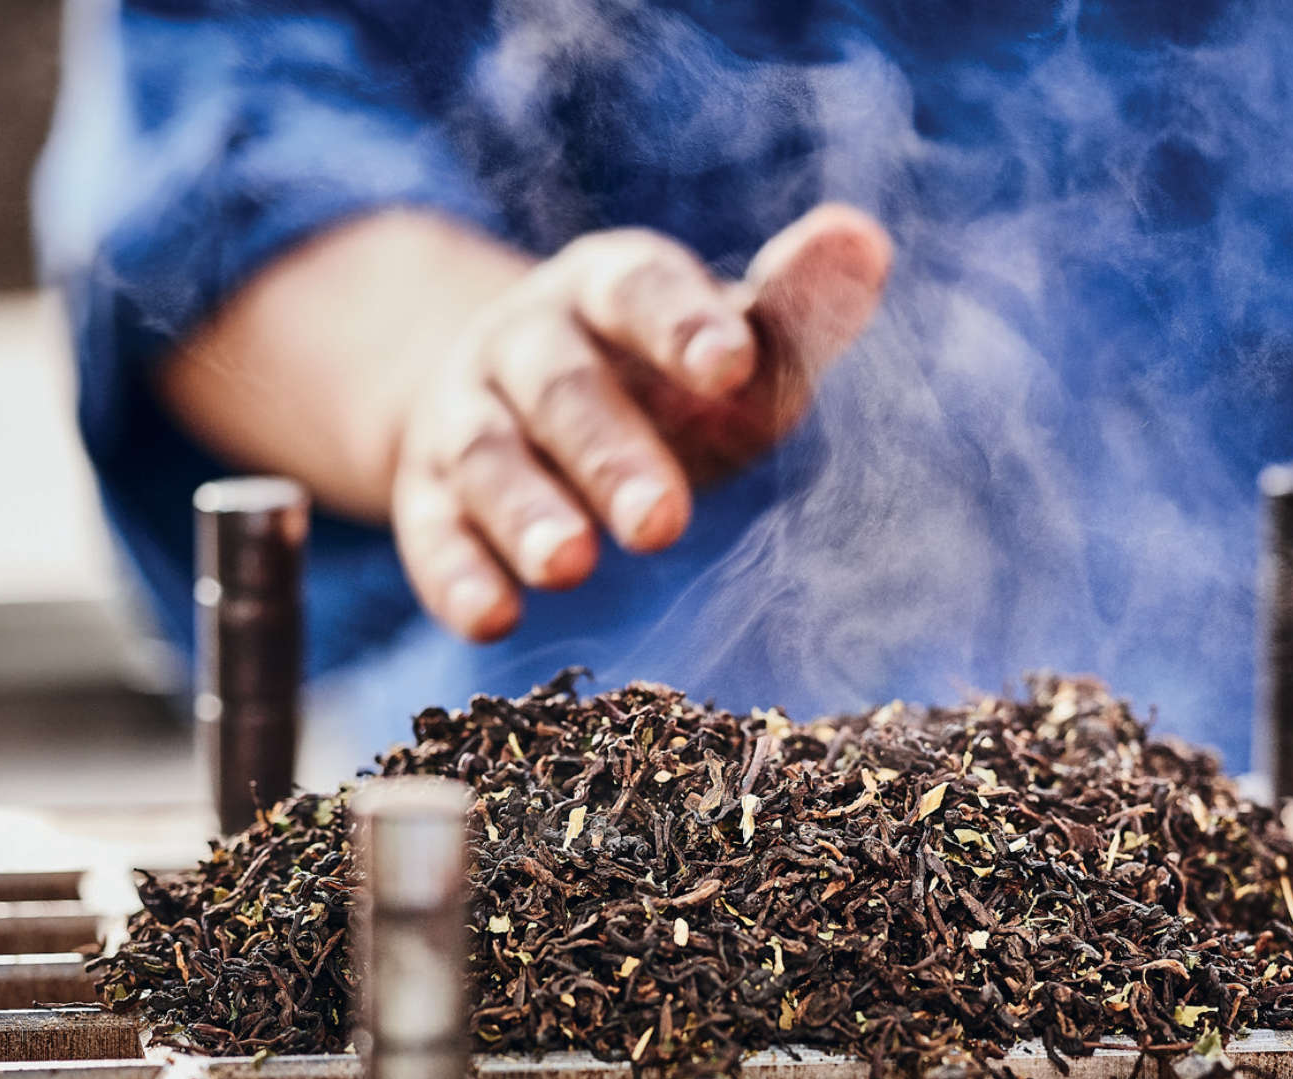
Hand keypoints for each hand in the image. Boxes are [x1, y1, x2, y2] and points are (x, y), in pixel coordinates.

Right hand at [391, 204, 890, 638]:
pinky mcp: (427, 502)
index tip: (731, 366)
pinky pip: (434, 538)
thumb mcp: (725, 351)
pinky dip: (458, 579)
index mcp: (604, 290)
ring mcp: (466, 419)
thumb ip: (791, 313)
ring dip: (525, 511)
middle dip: (609, 451)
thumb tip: (865, 242)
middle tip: (663, 522)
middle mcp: (524, 343)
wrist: (511, 402)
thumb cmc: (657, 383)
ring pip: (487, 457)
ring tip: (570, 567)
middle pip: (562, 387)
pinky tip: (494, 621)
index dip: (680, 324)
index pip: (636, 291)